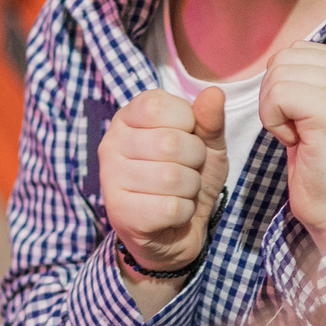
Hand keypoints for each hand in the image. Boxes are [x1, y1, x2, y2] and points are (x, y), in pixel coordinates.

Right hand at [101, 85, 229, 275]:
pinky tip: (171, 215)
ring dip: (189, 189)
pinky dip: (183, 213)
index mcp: (128, 118)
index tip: (185, 140)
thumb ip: (210, 120)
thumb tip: (214, 93)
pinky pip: (170, 208)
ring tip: (178, 193)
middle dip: (194, 161)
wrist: (175, 233)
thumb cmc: (186, 180)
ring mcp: (111, 179)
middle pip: (170, 143)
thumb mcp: (206, 146)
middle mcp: (111, 144)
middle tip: (186, 172)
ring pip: (171, 178)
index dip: (189, 125)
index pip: (161, 106)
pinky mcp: (119, 213)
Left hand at [259, 43, 325, 250]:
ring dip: (274, 111)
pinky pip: (277, 95)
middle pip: (283, 59)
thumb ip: (309, 78)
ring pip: (277, 75)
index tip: (305, 120)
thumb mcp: (321, 108)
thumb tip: (277, 58)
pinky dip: (273, 121)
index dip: (286, 86)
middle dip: (275, 97)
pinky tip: (295, 143)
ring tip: (300, 137)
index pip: (297, 51)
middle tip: (299, 131)